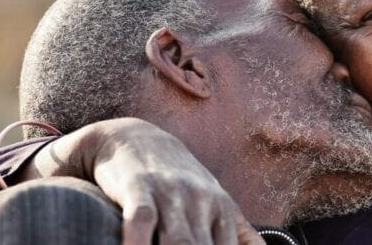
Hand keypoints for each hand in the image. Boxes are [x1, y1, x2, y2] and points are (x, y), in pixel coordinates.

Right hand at [23, 118, 263, 244]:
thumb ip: (238, 231)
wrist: (133, 137)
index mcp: (223, 209)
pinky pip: (143, 220)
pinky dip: (139, 242)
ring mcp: (171, 194)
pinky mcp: (138, 188)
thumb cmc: (178, 180)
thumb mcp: (214, 200)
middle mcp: (201, 201)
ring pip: (180, 242)